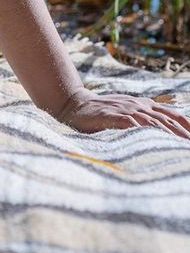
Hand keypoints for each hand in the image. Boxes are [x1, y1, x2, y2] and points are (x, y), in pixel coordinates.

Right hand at [57, 88, 189, 137]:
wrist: (74, 104)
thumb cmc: (103, 113)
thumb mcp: (127, 113)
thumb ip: (143, 120)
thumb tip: (164, 134)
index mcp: (144, 105)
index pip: (172, 114)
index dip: (187, 126)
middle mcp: (137, 105)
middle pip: (166, 120)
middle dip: (181, 135)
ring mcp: (124, 109)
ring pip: (152, 122)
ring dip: (167, 135)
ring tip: (178, 147)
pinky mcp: (111, 116)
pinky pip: (129, 123)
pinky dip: (141, 131)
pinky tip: (150, 140)